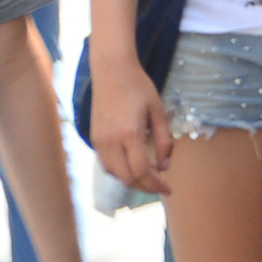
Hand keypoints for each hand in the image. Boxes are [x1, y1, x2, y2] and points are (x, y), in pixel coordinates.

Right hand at [88, 54, 171, 193]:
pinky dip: (120, 171)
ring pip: (114, 173)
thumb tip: (164, 167)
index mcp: (129, 133)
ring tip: (150, 179)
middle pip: (126, 177)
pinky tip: (134, 167)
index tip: (168, 190)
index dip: (156, 185)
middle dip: (145, 187)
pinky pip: (106, 163)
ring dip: (132, 180)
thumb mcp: (159, 113)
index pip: (142, 171)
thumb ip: (164, 142)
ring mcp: (98, 140)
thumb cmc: (139, 88)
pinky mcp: (93, 138)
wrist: (111, 71)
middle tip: (161, 187)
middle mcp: (110, 140)